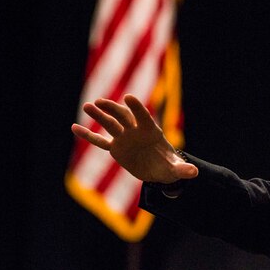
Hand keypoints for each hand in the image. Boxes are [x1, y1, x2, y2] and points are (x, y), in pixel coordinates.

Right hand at [71, 94, 198, 183]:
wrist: (159, 170)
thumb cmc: (169, 166)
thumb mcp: (176, 169)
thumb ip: (183, 169)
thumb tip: (194, 172)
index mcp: (151, 131)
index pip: (143, 117)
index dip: (136, 108)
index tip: (128, 97)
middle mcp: (136, 131)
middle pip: (122, 117)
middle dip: (112, 109)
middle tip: (98, 102)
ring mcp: (124, 138)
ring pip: (110, 125)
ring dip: (99, 116)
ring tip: (87, 106)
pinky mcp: (116, 149)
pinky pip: (100, 142)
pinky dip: (88, 136)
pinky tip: (75, 127)